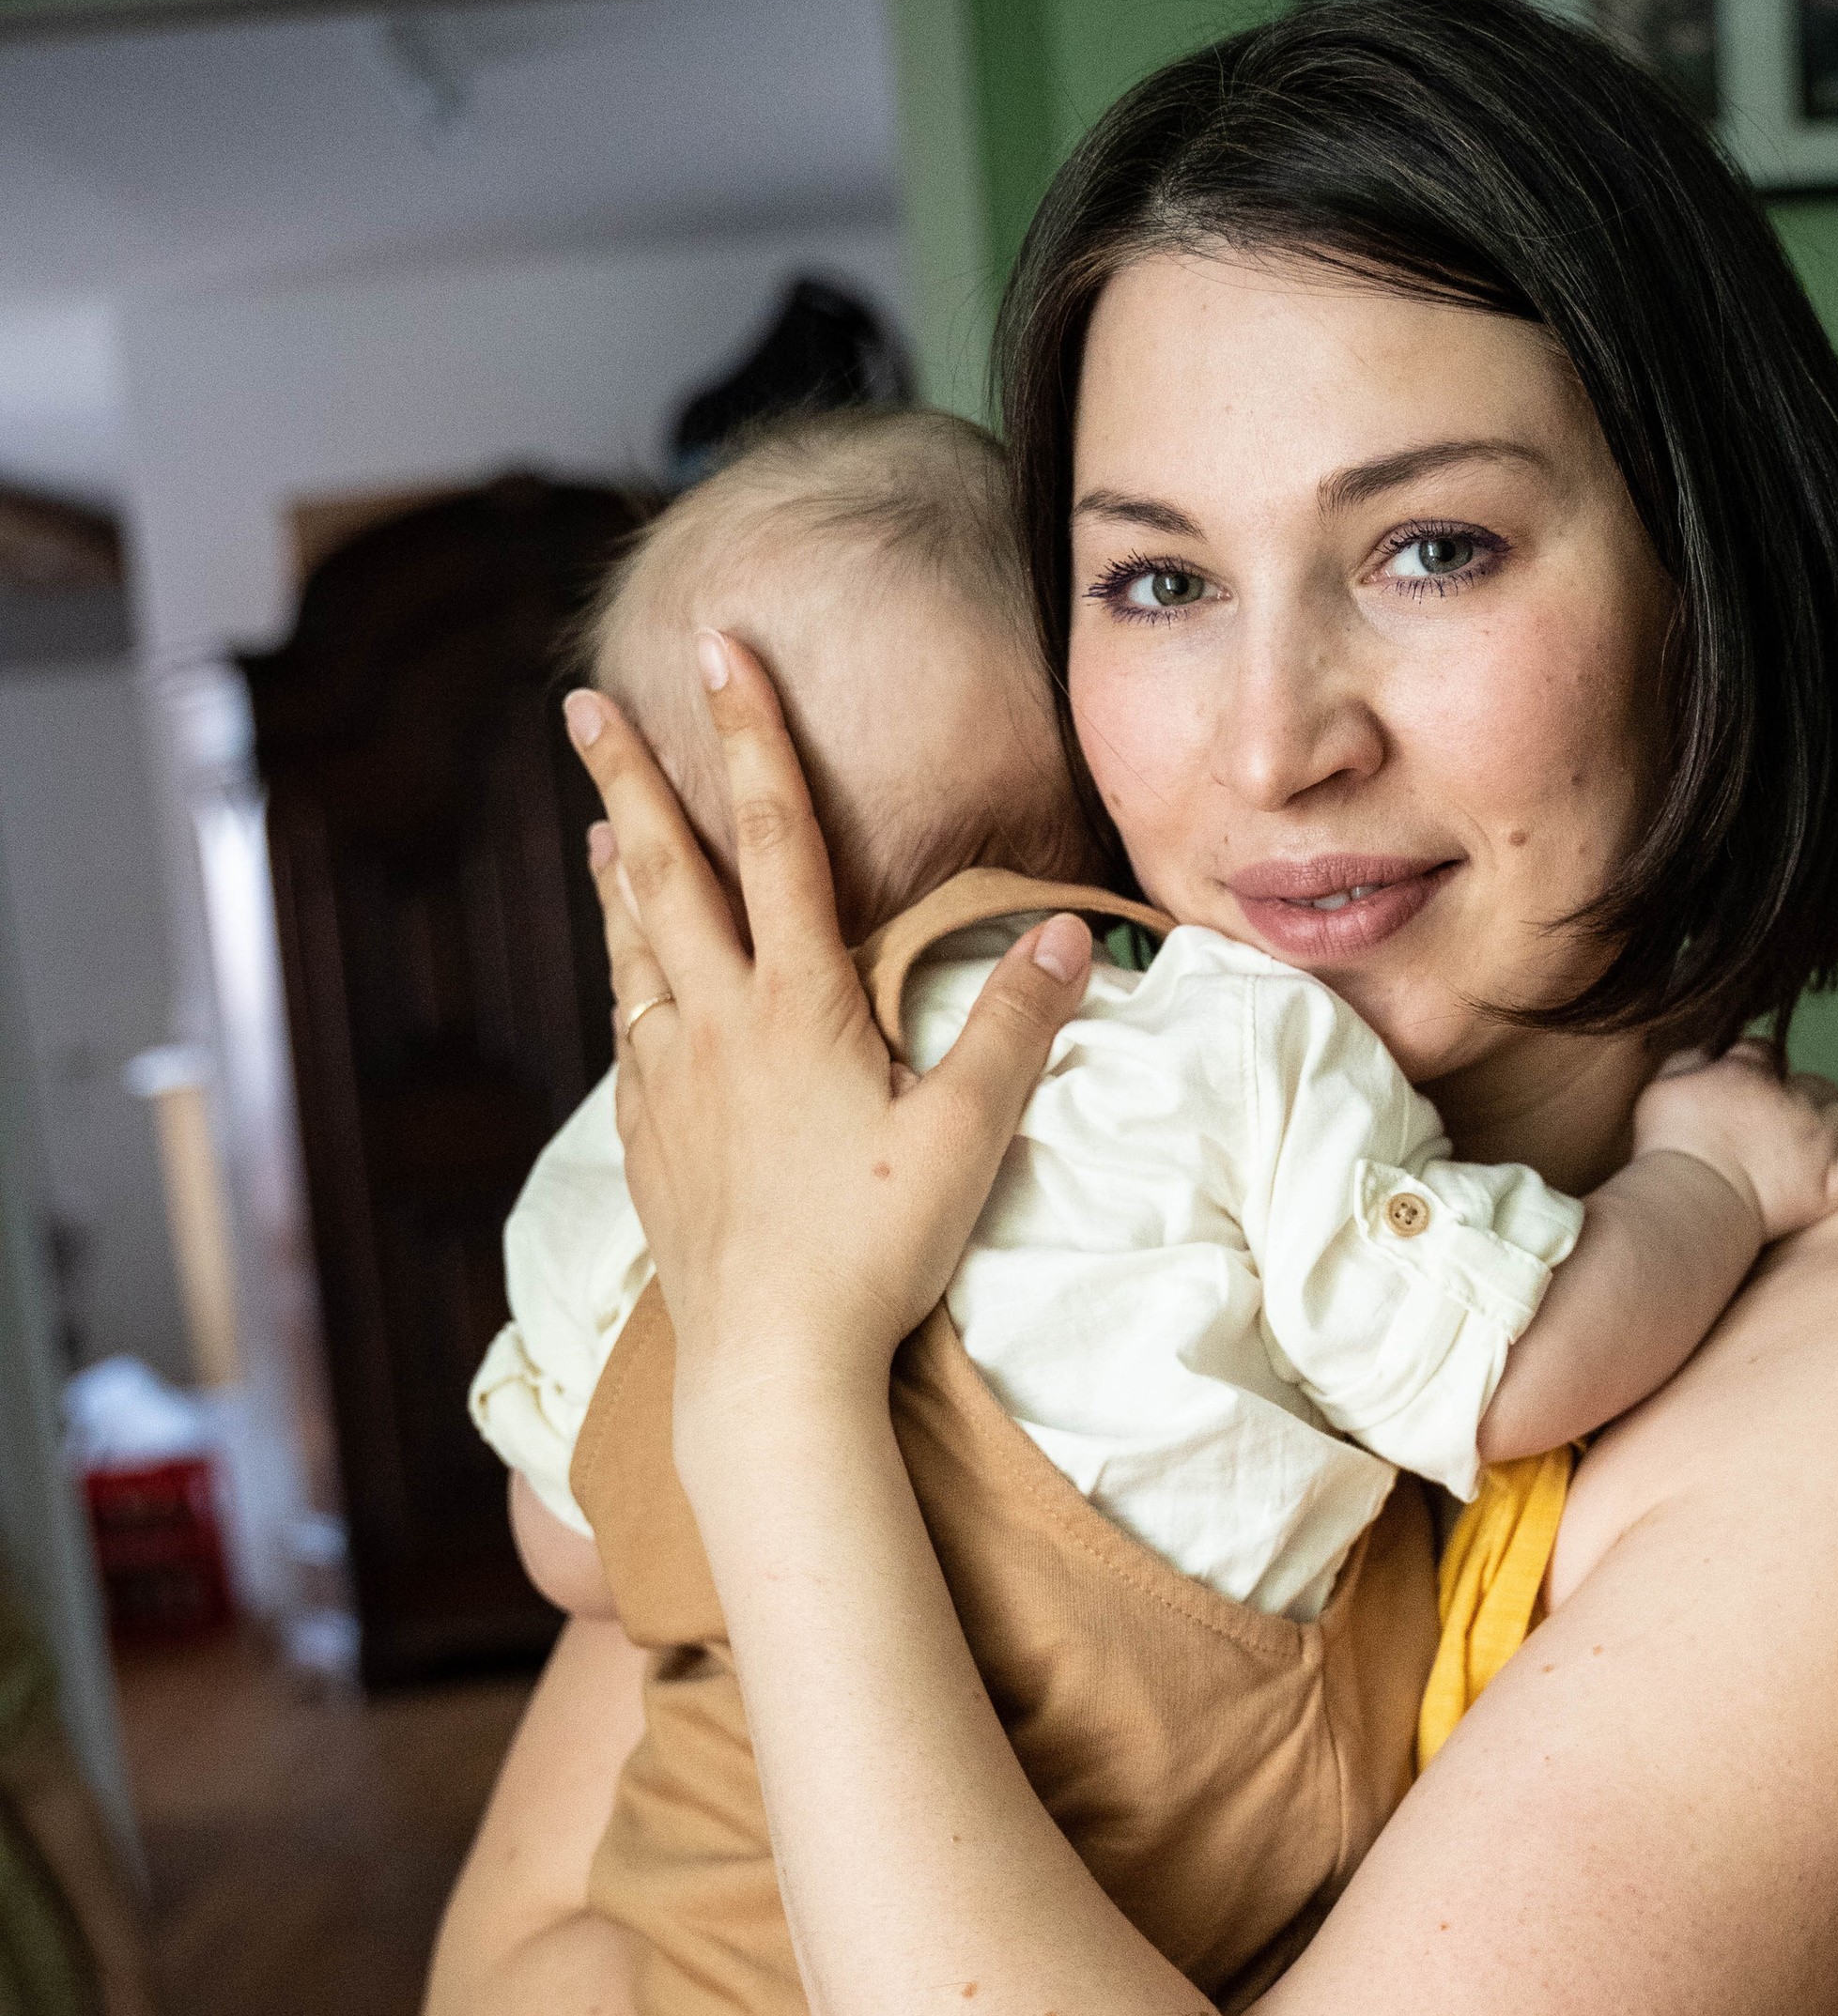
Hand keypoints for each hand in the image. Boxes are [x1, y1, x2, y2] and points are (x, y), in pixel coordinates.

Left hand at [563, 636, 1091, 1447]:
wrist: (770, 1364)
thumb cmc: (875, 1253)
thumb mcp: (967, 1135)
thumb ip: (1016, 1026)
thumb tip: (1073, 930)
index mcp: (796, 1006)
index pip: (778, 839)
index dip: (752, 736)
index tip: (719, 651)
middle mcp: (716, 1027)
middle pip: (667, 874)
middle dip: (632, 777)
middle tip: (585, 703)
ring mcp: (670, 1086)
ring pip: (634, 951)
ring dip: (620, 876)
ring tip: (600, 824)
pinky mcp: (650, 1145)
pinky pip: (631, 1034)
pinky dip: (626, 981)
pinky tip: (631, 984)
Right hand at [1631, 1041, 1837, 1245]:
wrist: (1692, 1200)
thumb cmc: (1668, 1147)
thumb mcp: (1663, 1085)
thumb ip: (1689, 1058)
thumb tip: (1711, 1044)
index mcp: (1750, 1071)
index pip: (1766, 1052)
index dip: (1760, 1068)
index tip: (1749, 1086)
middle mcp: (1793, 1098)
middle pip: (1816, 1084)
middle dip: (1805, 1097)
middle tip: (1783, 1125)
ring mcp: (1819, 1140)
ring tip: (1826, 1143)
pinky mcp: (1834, 1181)